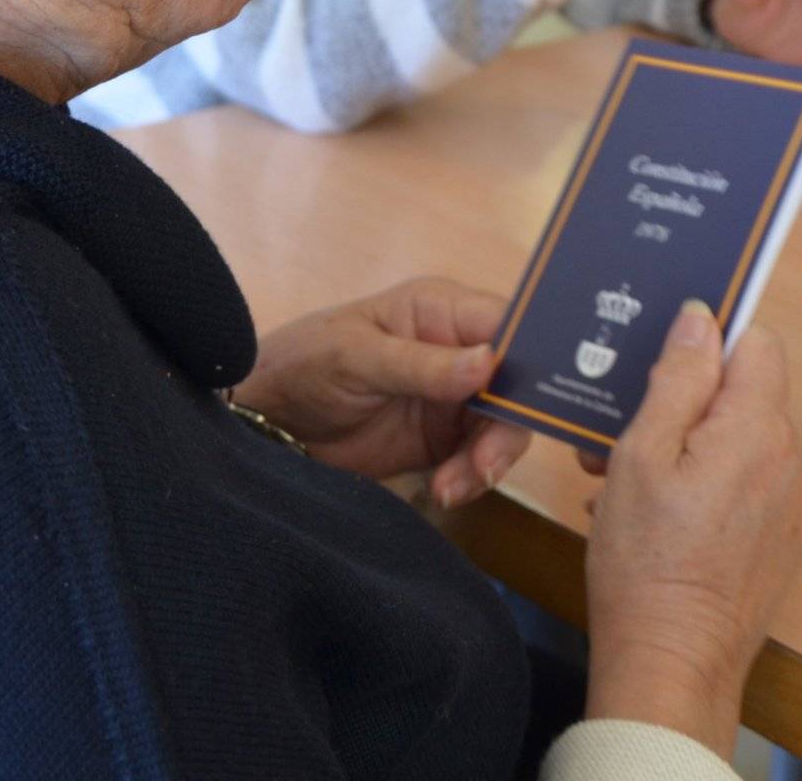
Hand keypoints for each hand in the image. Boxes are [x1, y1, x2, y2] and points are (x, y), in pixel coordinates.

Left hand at [230, 277, 530, 505]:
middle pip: (517, 384)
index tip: (533, 400)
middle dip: (510, 425)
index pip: (509, 325)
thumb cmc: (305, 363)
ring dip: (490, 459)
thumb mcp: (358, 357)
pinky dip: (470, 478)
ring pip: (504, 427)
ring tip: (455, 485)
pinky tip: (444, 491)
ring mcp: (454, 397)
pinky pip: (478, 459)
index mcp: (443, 311)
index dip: (531, 359)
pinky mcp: (443, 440)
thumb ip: (423, 363)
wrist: (268, 421)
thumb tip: (490, 364)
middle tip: (487, 463)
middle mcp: (459, 350)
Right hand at [581, 303, 801, 758]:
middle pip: (743, 393)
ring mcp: (792, 503)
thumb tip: (700, 317)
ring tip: (625, 482)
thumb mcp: (643, 455)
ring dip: (687, 446)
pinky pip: (746, 483)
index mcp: (759, 428)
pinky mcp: (784, 538)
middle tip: (619, 434)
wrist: (673, 662)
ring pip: (739, 440)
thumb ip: (678, 380)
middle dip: (683, 403)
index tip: (660, 364)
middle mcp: (791, 460)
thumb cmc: (647, 560)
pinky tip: (655, 514)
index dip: (708, 342)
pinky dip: (704, 484)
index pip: (755, 342)